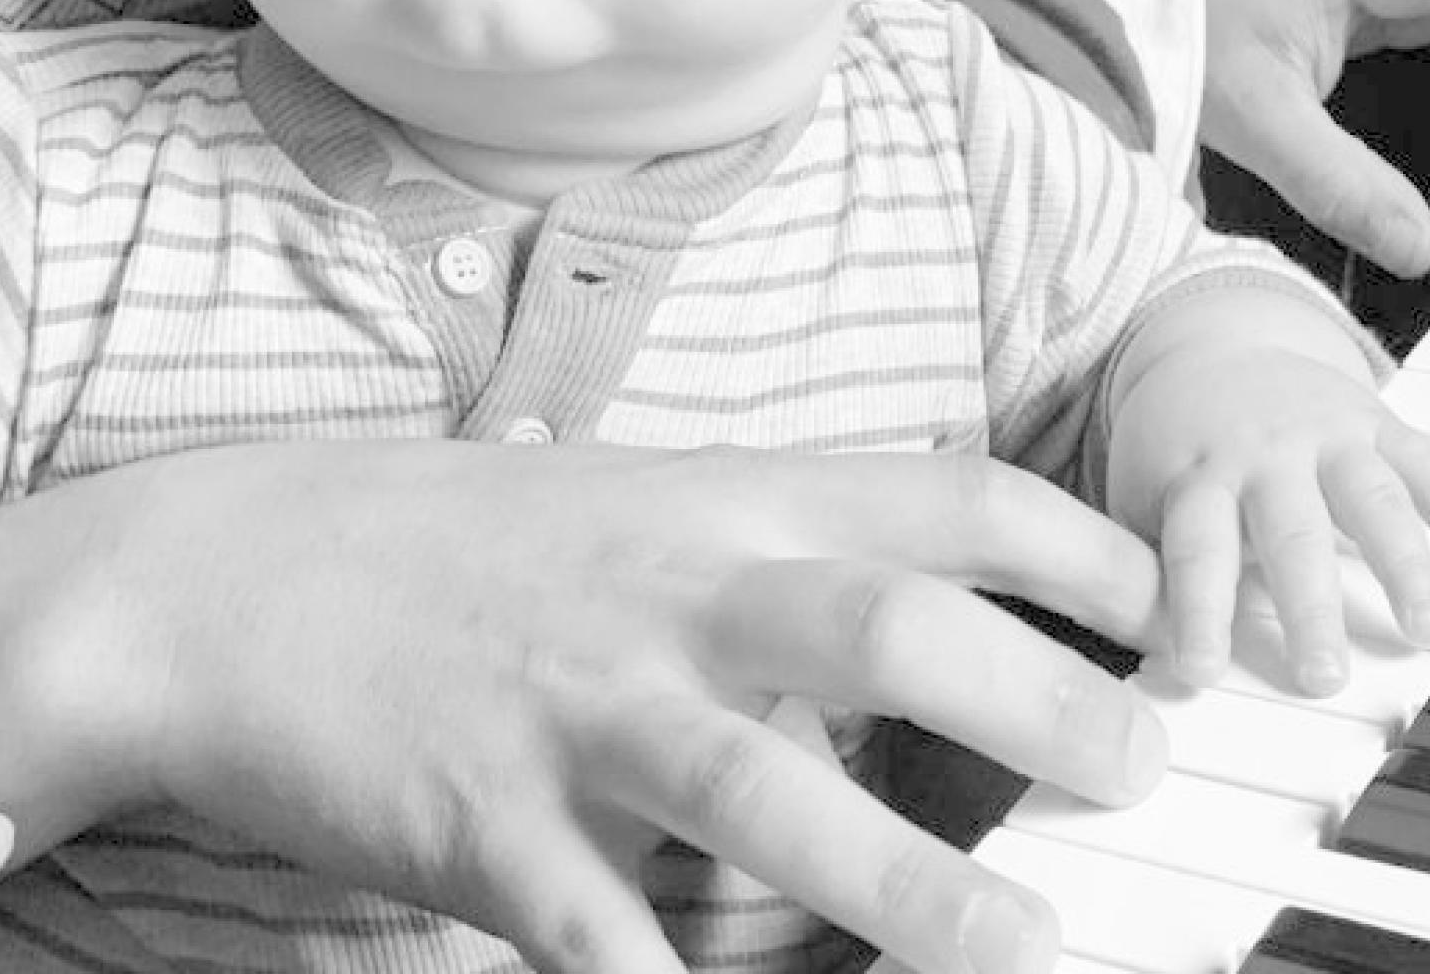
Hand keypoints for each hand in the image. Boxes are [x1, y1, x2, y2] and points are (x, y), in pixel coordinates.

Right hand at [0, 440, 1165, 973]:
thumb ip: (800, 554)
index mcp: (739, 503)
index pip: (952, 499)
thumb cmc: (491, 546)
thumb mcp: (664, 507)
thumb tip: (962, 623)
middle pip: (890, 628)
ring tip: (1015, 945)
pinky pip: (594, 932)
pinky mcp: (479, 827)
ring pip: (762, 791)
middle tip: (1142, 766)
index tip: (1178, 613)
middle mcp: (681, 591)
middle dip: (1035, 696)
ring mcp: (583, 710)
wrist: (252, 571)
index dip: (1080, 549)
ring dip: (897, 879)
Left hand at [1101, 307, 1429, 696]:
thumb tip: (1161, 664)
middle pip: (1292, 532)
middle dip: (1312, 608)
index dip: (1199, 610)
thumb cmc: (1176, 449)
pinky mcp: (1375, 420)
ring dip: (1403, 565)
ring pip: (1372, 498)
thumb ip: (1157, 573)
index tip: (1203, 672)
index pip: (1196, 549)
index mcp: (1197, 476)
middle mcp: (1265, 452)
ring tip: (1426, 630)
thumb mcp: (1144, 502)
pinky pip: (1423, 464)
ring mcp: (1326, 432)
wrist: (1212, 346)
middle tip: (1325, 678)